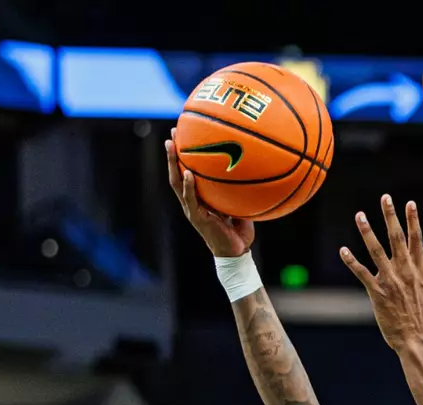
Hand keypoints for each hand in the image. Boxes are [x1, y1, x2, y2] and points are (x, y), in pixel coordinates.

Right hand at [165, 131, 254, 257]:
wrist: (236, 252)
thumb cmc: (239, 229)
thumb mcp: (239, 205)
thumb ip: (238, 189)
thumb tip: (250, 169)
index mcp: (200, 197)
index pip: (187, 171)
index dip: (184, 155)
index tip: (184, 134)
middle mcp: (192, 201)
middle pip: (177, 172)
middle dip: (173, 153)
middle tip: (172, 133)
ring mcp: (192, 209)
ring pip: (177, 183)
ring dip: (173, 164)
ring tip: (172, 146)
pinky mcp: (196, 218)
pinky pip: (190, 199)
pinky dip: (188, 186)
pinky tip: (188, 173)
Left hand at [340, 195, 422, 349]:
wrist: (415, 338)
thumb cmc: (419, 314)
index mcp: (418, 270)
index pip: (416, 239)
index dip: (413, 220)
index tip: (410, 203)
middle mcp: (405, 272)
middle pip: (397, 238)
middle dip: (391, 217)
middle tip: (386, 198)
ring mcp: (391, 281)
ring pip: (377, 251)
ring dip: (367, 232)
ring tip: (360, 215)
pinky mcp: (377, 293)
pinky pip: (362, 273)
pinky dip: (352, 261)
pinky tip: (343, 250)